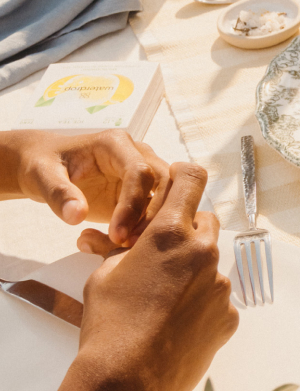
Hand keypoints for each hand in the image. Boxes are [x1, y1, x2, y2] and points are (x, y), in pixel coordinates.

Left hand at [1, 130, 170, 245]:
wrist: (45, 166)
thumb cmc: (43, 165)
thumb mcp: (42, 176)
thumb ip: (58, 194)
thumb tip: (77, 215)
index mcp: (115, 144)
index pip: (140, 171)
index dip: (133, 204)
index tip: (116, 234)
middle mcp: (136, 154)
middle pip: (163, 183)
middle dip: (151, 216)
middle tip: (127, 245)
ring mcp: (141, 173)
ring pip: (166, 197)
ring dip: (152, 223)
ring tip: (125, 247)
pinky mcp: (139, 192)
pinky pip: (154, 210)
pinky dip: (145, 229)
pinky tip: (124, 246)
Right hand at [74, 163, 237, 390]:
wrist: (126, 382)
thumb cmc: (108, 324)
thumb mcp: (104, 275)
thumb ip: (119, 249)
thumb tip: (105, 238)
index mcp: (170, 233)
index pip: (191, 178)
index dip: (183, 177)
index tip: (176, 184)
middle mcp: (204, 252)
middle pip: (206, 222)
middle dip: (186, 232)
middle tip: (161, 254)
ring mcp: (221, 286)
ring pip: (212, 264)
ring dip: (193, 271)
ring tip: (163, 300)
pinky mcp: (229, 316)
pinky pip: (218, 300)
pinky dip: (201, 305)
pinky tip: (176, 325)